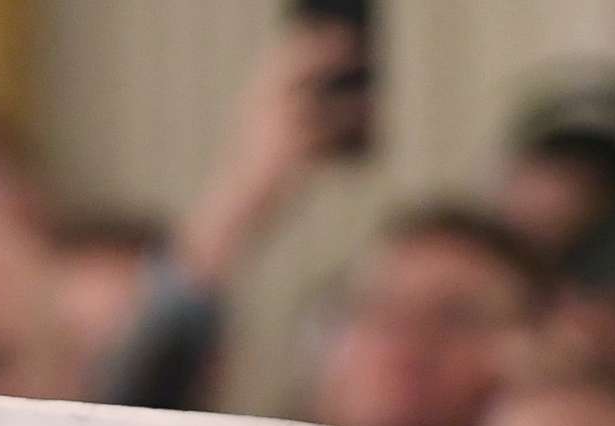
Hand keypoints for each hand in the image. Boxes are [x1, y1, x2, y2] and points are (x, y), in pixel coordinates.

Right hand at [178, 20, 363, 283]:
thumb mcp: (271, 130)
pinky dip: (354, 119)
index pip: (282, 55)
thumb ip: (295, 106)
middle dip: (331, 50)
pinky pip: (332, 129)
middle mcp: (263, 107)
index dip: (310, 39)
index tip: (338, 29)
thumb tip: (342, 87)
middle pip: (301, 64)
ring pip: (323, 97)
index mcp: (255, 97)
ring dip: (351, 87)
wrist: (237, 207)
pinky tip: (372, 116)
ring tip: (376, 82)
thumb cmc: (261, 168)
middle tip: (360, 44)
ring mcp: (278, 128)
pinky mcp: (293, 153)